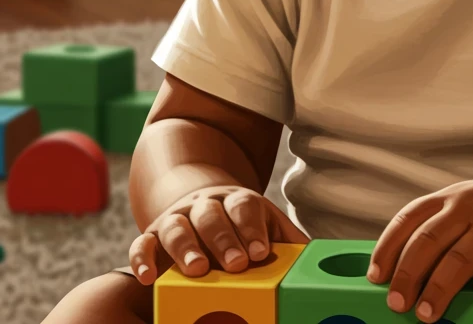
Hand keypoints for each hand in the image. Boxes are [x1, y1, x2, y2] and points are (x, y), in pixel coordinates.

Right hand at [128, 184, 310, 284]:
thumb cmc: (241, 225)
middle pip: (213, 216)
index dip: (252, 228)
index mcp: (238, 202)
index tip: (261, 252)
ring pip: (178, 227)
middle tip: (236, 264)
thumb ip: (290, 242)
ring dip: (186, 247)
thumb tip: (324, 261)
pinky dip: (142, 257)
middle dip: (224, 239)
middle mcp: (206, 205)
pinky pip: (143, 243)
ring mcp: (177, 217)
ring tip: (196, 270)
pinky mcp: (152, 234)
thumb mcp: (267, 225)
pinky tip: (148, 277)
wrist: (200, 201)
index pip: (246, 208)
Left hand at [366, 181, 472, 323]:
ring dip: (440, 290)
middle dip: (408, 274)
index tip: (375, 277)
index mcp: (454, 197)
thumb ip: (443, 238)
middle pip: (430, 238)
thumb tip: (402, 281)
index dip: (388, 247)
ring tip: (426, 316)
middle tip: (396, 303)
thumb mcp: (471, 218)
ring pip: (462, 258)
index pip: (410, 217)